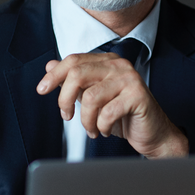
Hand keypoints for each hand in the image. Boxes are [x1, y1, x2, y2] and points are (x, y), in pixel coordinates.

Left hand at [37, 52, 187, 157]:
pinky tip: (106, 129)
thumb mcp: (94, 96)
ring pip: (90, 97)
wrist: (152, 133)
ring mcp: (130, 79)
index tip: (42, 89)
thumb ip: (75, 81)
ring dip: (86, 120)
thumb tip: (51, 65)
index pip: (74, 60)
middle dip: (65, 99)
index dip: (55, 75)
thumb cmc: (124, 115)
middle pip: (78, 74)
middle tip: (67, 116)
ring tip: (93, 128)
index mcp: (108, 62)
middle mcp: (119, 66)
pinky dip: (102, 126)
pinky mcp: (138, 95)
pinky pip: (107, 112)